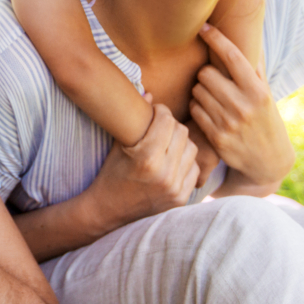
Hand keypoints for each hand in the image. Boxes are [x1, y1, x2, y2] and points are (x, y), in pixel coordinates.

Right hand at [80, 101, 199, 231]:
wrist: (108, 211)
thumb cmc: (110, 174)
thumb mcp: (118, 145)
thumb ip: (136, 119)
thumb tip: (150, 93)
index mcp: (147, 158)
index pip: (167, 121)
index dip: (162, 111)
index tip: (156, 111)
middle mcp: (164, 173)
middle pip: (182, 132)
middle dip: (172, 124)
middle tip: (161, 125)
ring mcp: (175, 187)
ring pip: (192, 149)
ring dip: (181, 142)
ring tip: (167, 142)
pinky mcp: (181, 198)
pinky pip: (194, 169)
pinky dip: (185, 161)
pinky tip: (172, 160)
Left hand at [191, 23, 294, 188]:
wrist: (269, 161)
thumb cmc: (265, 120)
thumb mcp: (266, 96)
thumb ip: (255, 70)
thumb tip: (249, 39)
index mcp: (258, 91)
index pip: (233, 56)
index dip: (216, 38)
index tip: (204, 27)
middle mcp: (244, 105)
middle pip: (205, 73)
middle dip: (206, 75)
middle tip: (213, 82)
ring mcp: (229, 122)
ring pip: (197, 91)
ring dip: (200, 91)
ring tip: (213, 99)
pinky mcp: (216, 137)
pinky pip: (194, 110)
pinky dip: (197, 108)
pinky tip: (208, 112)